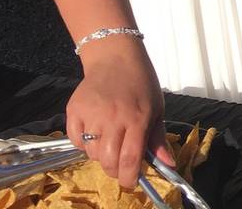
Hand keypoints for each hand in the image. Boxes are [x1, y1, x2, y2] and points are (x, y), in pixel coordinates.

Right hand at [66, 38, 174, 187]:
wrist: (116, 58)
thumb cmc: (141, 83)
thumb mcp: (157, 109)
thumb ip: (158, 139)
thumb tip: (167, 165)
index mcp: (137, 119)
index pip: (130, 159)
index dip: (129, 177)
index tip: (131, 182)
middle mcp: (113, 119)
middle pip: (108, 161)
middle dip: (115, 170)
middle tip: (120, 165)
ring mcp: (91, 114)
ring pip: (92, 153)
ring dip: (101, 155)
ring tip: (110, 141)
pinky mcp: (74, 111)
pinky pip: (76, 141)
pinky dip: (84, 144)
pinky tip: (95, 133)